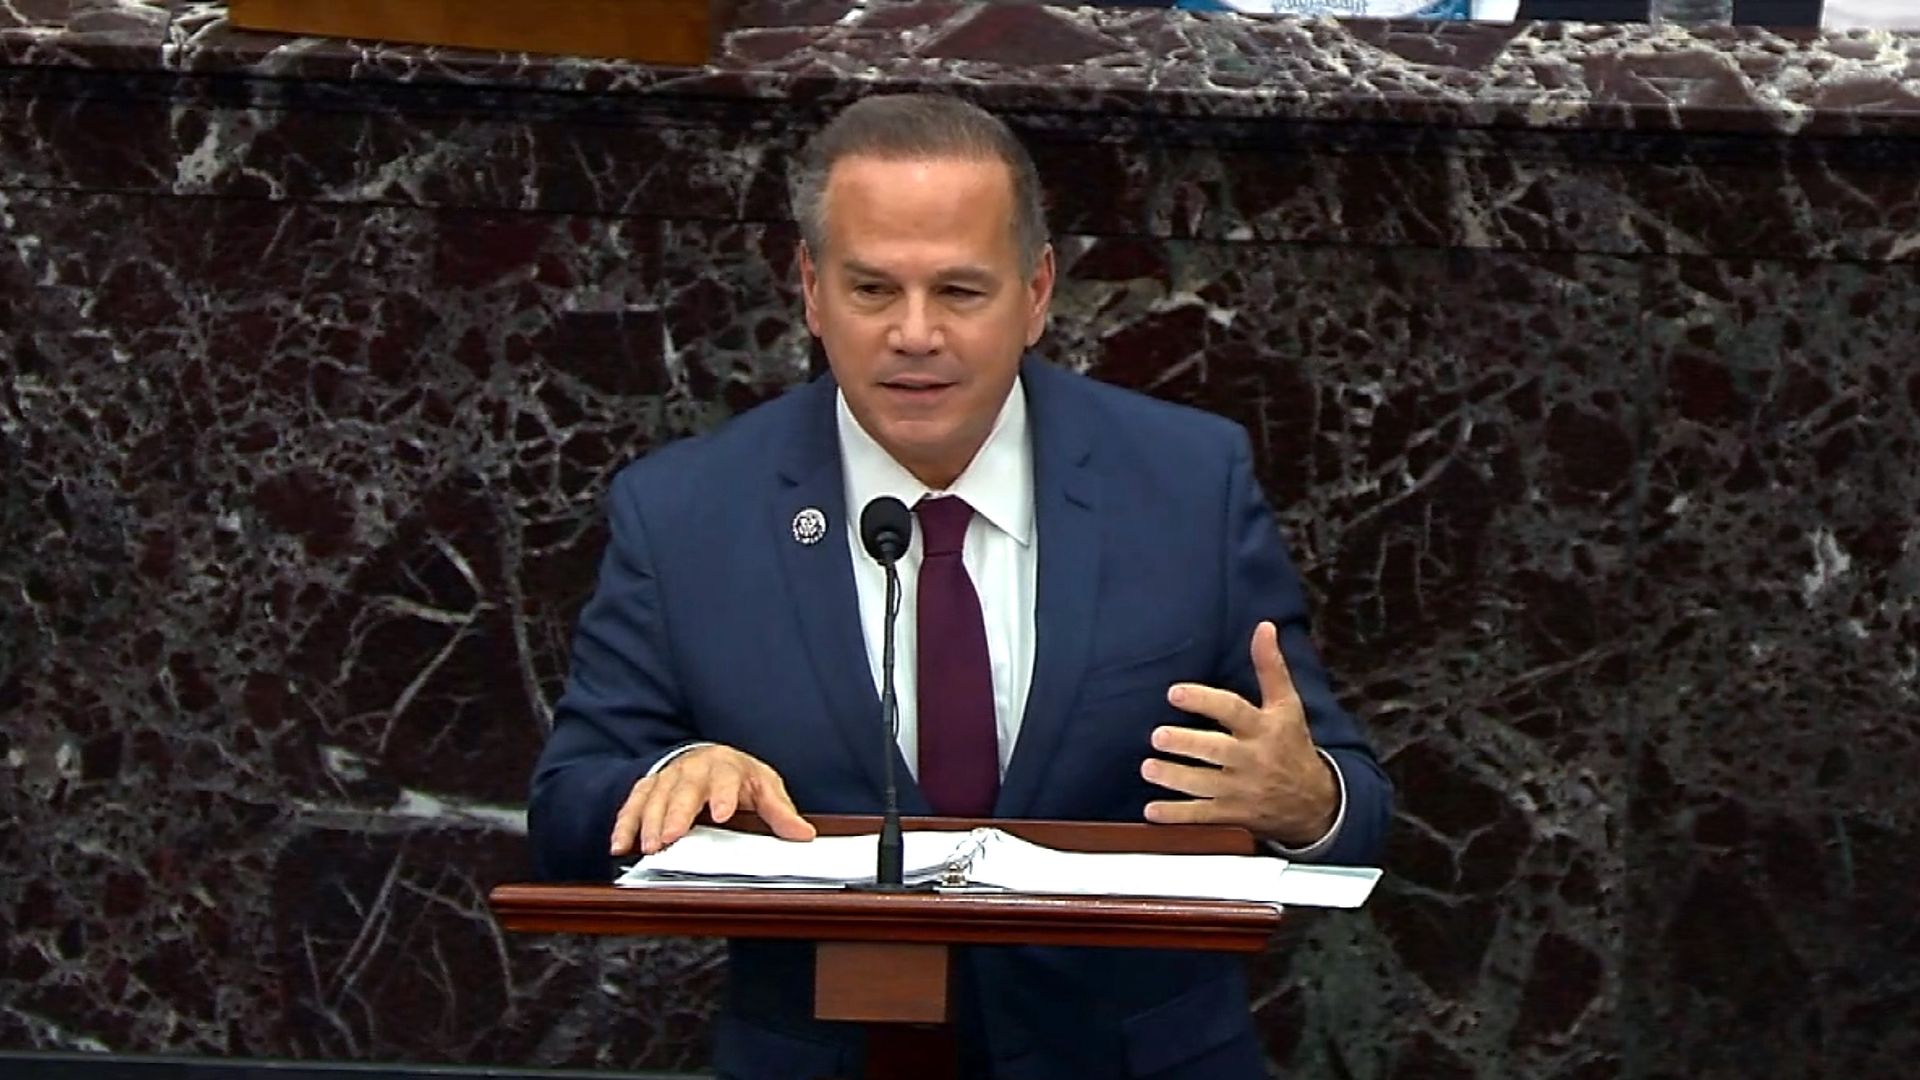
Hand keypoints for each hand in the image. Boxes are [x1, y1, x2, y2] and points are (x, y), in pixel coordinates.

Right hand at [610, 745, 816, 856]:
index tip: (722, 814)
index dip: (723, 796)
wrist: (709, 757)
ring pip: (654, 796)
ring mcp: (669, 777)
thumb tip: (803, 834)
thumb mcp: (764, 788)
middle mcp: (694, 768)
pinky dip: (624, 823)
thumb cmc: (738, 777)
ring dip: (647, 822)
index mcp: (726, 767)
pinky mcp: (650, 787)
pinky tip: (619, 845)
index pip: (725, 779)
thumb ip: (780, 812)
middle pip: (683, 789)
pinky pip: (633, 803)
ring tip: (646, 847)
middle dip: (675, 814)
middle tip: (668, 838)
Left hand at [1141, 621, 1337, 845]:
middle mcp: (1252, 759)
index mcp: (1264, 729)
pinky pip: (1201, 817)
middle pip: (1216, 750)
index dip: (1204, 700)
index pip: (1233, 710)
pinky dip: (1175, 816)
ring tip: (1148, 768)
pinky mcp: (1232, 816)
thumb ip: (1271, 667)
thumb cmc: (1293, 745)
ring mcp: (1241, 791)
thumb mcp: (1288, 706)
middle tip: (1158, 736)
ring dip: (1174, 778)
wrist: (1315, 804)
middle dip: (1186, 744)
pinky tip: (1151, 811)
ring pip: (1204, 785)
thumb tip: (1264, 627)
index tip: (1174, 692)